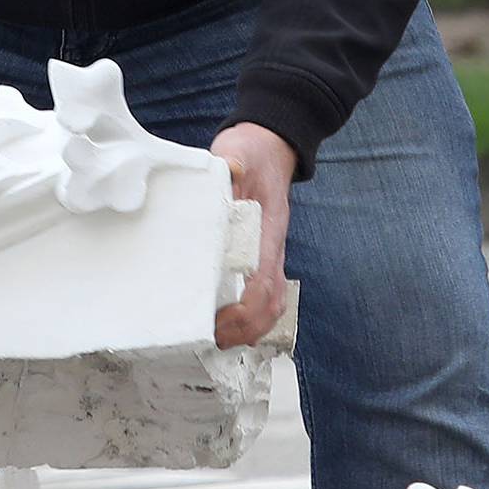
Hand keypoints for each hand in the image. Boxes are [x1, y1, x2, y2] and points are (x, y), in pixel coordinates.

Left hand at [209, 120, 296, 348]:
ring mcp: (270, 254)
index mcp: (268, 228)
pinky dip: (253, 318)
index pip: (264, 278)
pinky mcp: (261, 255)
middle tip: (215, 341)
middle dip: (247, 328)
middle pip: (271, 301)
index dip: (246, 307)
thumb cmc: (253, 153)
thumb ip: (234, 163)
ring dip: (251, 327)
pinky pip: (266, 295)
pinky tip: (232, 327)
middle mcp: (273, 247)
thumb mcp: (239, 151)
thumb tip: (231, 170)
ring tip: (221, 340)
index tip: (221, 322)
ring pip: (272, 303)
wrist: (270, 148)